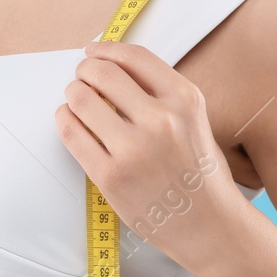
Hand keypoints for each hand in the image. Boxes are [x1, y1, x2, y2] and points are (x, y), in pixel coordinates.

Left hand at [55, 41, 245, 269]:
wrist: (211, 227)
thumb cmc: (198, 173)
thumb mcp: (193, 119)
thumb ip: (158, 92)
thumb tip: (108, 66)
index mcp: (184, 100)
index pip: (133, 57)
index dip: (106, 49)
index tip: (94, 51)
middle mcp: (161, 120)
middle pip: (101, 72)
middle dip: (85, 70)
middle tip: (82, 77)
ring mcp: (134, 149)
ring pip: (80, 99)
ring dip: (72, 94)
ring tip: (78, 101)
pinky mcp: (111, 176)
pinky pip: (71, 133)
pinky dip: (65, 120)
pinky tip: (72, 122)